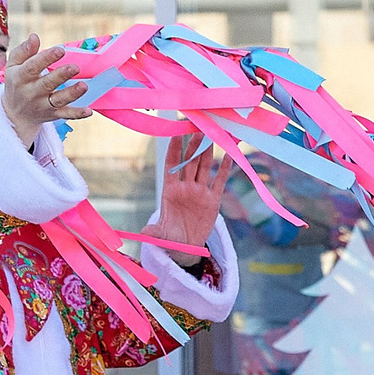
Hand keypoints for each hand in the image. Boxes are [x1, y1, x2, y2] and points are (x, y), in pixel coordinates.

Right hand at [1, 33, 89, 142]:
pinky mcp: (54, 114)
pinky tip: (89, 111)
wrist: (14, 114)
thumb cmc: (17, 83)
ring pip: (58, 100)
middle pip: (47, 84)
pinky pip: (66, 115)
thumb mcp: (13, 66)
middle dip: (61, 75)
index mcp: (21, 77)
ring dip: (72, 94)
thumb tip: (34, 36)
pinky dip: (77, 114)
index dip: (46, 58)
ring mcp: (43, 105)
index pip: (33, 67)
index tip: (60, 50)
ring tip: (84, 86)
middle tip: (75, 67)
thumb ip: (24, 51)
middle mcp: (32, 92)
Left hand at [158, 131, 233, 262]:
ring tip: (212, 134)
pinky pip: (219, 181)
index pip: (172, 166)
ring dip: (207, 152)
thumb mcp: (161, 235)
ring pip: (204, 167)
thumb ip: (154, 232)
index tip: (176, 134)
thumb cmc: (170, 237)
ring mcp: (200, 192)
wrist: (185, 246)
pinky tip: (229, 154)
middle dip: (193, 146)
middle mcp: (185, 188)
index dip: (174, 150)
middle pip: (189, 162)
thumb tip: (144, 234)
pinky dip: (224, 168)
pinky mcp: (213, 200)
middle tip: (197, 129)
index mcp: (170, 191)